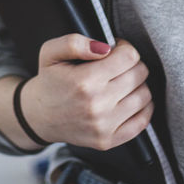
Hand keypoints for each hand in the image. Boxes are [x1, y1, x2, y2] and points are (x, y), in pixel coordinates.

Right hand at [21, 35, 153, 151]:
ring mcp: (103, 126)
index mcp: (84, 81)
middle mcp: (96, 105)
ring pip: (144, 96)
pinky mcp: (107, 141)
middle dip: (132, 64)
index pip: (129, 56)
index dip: (125, 48)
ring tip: (123, 81)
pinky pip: (142, 122)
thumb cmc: (49, 81)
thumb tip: (104, 47)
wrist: (39, 116)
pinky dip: (144, 108)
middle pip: (139, 74)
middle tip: (119, 65)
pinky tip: (131, 99)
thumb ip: (74, 42)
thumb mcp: (51, 52)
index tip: (116, 50)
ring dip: (138, 85)